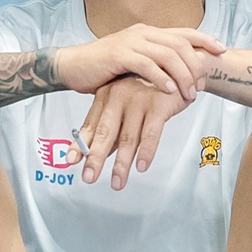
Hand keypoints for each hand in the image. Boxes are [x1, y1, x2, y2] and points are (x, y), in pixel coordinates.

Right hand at [57, 23, 223, 101]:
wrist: (72, 67)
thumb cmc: (103, 69)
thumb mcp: (133, 62)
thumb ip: (154, 63)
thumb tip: (179, 74)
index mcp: (148, 33)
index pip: (184, 32)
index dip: (206, 40)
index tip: (222, 51)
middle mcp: (142, 33)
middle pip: (181, 44)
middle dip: (196, 65)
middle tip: (201, 86)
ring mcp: (130, 42)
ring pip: (168, 54)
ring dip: (182, 75)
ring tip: (188, 93)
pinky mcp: (119, 55)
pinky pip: (147, 65)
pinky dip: (161, 78)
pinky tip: (168, 90)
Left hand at [80, 74, 186, 189]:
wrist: (180, 68)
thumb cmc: (150, 89)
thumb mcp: (126, 105)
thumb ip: (113, 128)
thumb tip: (96, 155)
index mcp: (106, 95)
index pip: (90, 125)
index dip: (80, 145)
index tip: (71, 161)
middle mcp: (119, 96)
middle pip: (105, 132)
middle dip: (95, 158)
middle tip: (89, 177)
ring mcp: (138, 99)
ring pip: (128, 137)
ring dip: (122, 164)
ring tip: (117, 183)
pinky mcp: (158, 104)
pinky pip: (151, 132)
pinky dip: (146, 151)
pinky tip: (142, 167)